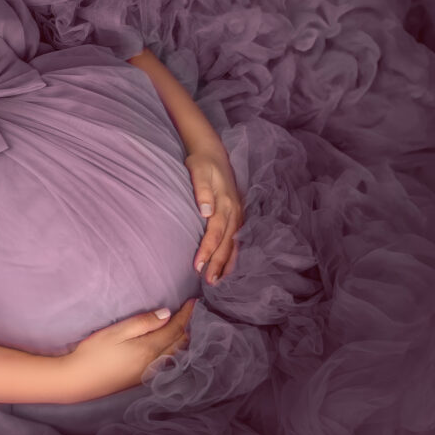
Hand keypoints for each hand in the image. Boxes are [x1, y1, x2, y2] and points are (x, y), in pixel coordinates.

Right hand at [61, 298, 195, 402]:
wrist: (78, 381)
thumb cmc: (94, 353)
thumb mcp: (116, 332)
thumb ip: (142, 323)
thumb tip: (167, 314)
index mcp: (149, 349)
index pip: (175, 329)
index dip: (186, 314)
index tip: (193, 301)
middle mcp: (154, 364)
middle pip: (179, 343)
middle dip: (187, 326)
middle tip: (190, 311)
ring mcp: (148, 374)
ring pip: (175, 354)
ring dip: (182, 339)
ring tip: (182, 326)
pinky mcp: (141, 379)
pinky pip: (167, 362)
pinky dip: (173, 350)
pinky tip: (168, 346)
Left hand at [185, 149, 243, 284]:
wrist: (213, 153)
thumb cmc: (201, 163)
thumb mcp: (198, 170)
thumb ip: (202, 190)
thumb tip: (206, 211)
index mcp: (225, 202)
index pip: (216, 232)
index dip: (208, 250)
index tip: (197, 266)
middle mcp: (234, 211)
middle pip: (227, 242)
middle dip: (218, 263)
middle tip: (208, 281)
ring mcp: (238, 213)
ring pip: (234, 243)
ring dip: (227, 263)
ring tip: (217, 280)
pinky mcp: (237, 214)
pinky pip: (237, 239)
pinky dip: (233, 254)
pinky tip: (227, 266)